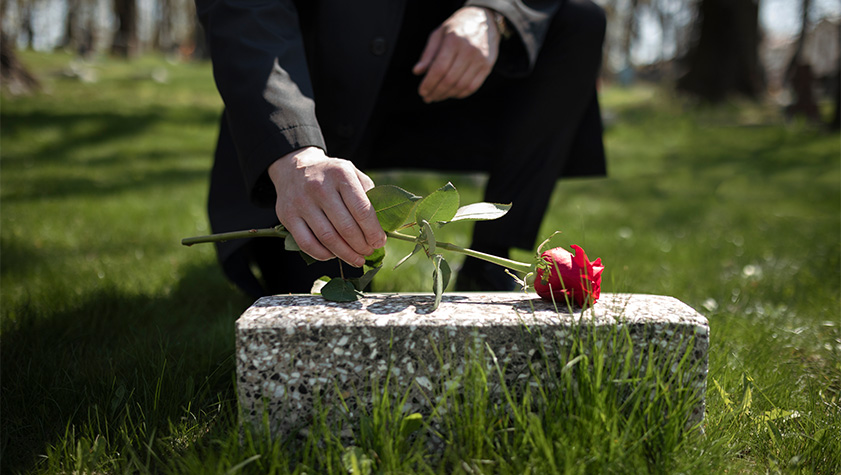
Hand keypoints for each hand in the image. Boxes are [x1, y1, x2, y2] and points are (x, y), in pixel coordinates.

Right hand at [268, 147, 386, 266]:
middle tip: (368, 252)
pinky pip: (307, 243)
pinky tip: (333, 255)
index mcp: (341, 174)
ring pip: (327, 238)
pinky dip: (323, 255)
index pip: (362, 210)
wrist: (295, 167)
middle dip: (361, 245)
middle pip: (346, 227)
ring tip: (356, 259)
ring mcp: (301, 202)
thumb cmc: (331, 176)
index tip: (379, 242)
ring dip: (345, 254)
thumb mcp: (353, 174)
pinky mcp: (287, 216)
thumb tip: (381, 228)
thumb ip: (368, 196)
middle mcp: (319, 187)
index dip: (373, 231)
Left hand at [413, 6, 500, 102]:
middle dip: (436, 92)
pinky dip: (460, 94)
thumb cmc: (457, 27)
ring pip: (461, 86)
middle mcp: (469, 50)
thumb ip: (428, 53)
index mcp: (454, 41)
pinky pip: (473, 87)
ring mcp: (480, 59)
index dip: (429, 83)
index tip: (422, 92)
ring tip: (437, 97)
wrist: (484, 18)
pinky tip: (451, 94)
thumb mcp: (439, 34)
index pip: (439, 68)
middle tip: (428, 98)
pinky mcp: (487, 66)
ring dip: (447, 95)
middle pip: (449, 80)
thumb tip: (417, 72)